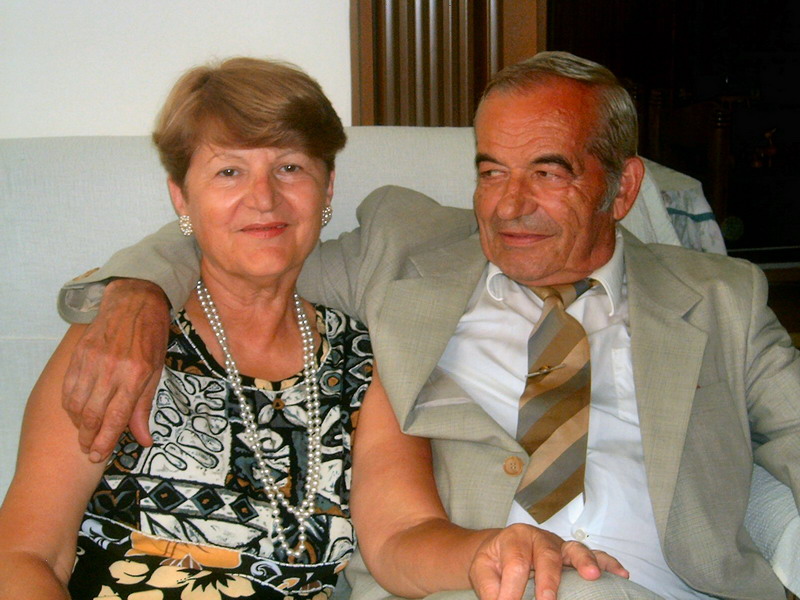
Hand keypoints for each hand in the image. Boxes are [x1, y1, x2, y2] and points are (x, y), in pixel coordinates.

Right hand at [61, 279, 170, 460]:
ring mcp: (92, 361)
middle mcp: (112, 370)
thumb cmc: (151, 337)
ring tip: (85, 434)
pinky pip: (69, 387)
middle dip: (89, 438)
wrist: (135, 301)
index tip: (98, 456)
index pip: (116, 417)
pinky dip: (70, 405)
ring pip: (76, 403)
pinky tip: (77, 412)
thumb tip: (144, 439)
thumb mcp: (156, 371)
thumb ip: (144, 407)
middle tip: (90, 451)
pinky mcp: (79, 354)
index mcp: (136, 375)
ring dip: (78, 424)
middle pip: (92, 414)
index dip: (105, 441)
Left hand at [469, 524, 628, 599]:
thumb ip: (489, 588)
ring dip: (584, 562)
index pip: (515, 564)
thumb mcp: (482, 570)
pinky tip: (620, 573)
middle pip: (546, 556)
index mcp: (514, 539)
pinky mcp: (573, 555)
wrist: (500, 546)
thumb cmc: (494, 560)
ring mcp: (559, 546)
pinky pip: (594, 555)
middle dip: (549, 580)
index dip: (513, 590)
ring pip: (574, 550)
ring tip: (593, 575)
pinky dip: (608, 563)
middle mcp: (539, 538)